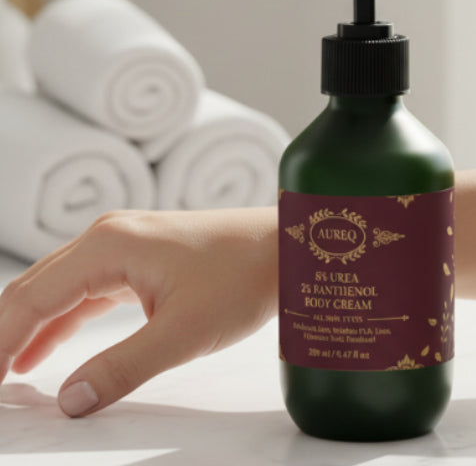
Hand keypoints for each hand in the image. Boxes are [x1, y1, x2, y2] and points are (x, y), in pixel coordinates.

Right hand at [0, 207, 278, 416]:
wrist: (286, 246)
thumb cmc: (243, 277)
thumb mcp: (182, 333)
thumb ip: (120, 369)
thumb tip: (68, 401)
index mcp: (108, 246)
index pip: (29, 298)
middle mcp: (107, 237)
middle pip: (33, 289)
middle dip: (2, 335)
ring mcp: (123, 243)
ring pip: (56, 289)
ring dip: (28, 330)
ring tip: (3, 374)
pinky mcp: (140, 256)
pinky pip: (85, 290)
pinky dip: (60, 320)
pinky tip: (42, 351)